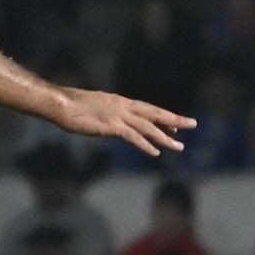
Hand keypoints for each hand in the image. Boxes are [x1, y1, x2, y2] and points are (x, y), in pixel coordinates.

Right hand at [47, 88, 195, 157]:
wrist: (61, 104)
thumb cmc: (73, 106)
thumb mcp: (96, 108)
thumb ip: (108, 114)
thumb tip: (112, 121)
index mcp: (121, 102)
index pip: (148, 109)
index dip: (163, 117)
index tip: (176, 124)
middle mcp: (124, 106)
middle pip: (155, 113)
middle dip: (175, 120)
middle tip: (193, 125)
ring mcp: (119, 116)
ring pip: (148, 127)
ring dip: (165, 137)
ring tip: (179, 146)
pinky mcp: (111, 126)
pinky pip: (133, 137)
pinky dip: (145, 145)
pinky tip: (156, 153)